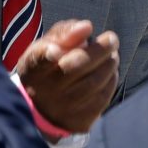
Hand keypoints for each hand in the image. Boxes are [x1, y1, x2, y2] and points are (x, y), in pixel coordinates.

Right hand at [16, 19, 119, 133]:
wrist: (42, 109)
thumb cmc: (47, 67)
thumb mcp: (45, 46)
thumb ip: (64, 32)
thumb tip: (86, 27)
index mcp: (34, 69)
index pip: (39, 61)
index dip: (47, 54)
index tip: (57, 49)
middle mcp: (46, 91)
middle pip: (74, 68)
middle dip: (98, 51)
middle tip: (112, 39)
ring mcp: (63, 108)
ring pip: (92, 84)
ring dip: (109, 65)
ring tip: (113, 55)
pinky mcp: (78, 121)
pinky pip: (101, 99)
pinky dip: (110, 82)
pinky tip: (111, 72)